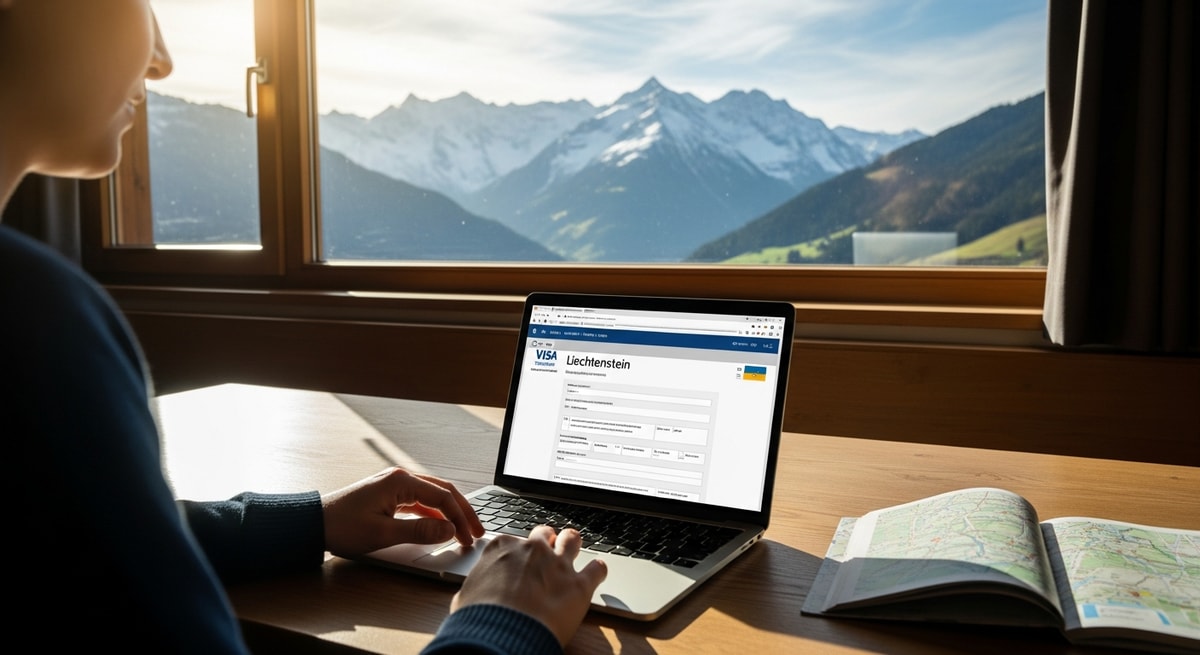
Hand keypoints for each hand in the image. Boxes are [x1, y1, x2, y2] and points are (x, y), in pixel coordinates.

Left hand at [320, 467, 484, 555]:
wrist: (313, 523)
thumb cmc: (342, 526)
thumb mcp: (382, 533)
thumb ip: (419, 531)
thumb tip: (449, 530)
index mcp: (400, 481)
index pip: (443, 497)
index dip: (460, 518)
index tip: (470, 536)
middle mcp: (400, 477)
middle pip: (443, 491)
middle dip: (462, 511)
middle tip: (477, 531)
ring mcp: (395, 484)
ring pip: (433, 495)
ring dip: (450, 513)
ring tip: (464, 530)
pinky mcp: (390, 494)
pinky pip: (420, 501)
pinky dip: (435, 514)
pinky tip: (442, 527)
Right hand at [451, 526, 607, 646]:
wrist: (502, 634)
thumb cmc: (479, 618)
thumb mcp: (465, 598)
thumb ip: (476, 588)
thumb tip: (472, 596)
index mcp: (503, 548)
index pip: (512, 541)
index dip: (516, 552)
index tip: (516, 562)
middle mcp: (532, 550)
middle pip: (543, 534)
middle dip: (545, 541)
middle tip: (545, 552)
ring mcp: (557, 565)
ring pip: (572, 539)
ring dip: (572, 544)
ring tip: (572, 548)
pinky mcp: (579, 585)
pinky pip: (597, 569)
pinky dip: (598, 570)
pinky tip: (597, 572)